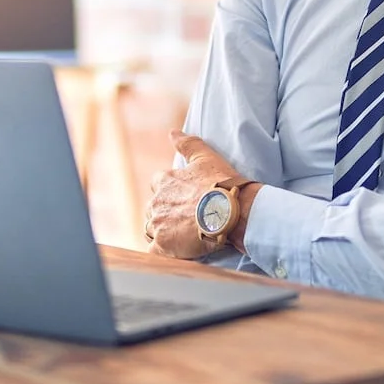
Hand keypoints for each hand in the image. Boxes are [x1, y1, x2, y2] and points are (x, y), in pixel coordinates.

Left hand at [144, 131, 244, 258]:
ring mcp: (158, 224)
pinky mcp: (163, 244)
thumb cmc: (222, 185)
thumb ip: (188, 144)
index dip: (171, 192)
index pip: (158, 185)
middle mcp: (157, 201)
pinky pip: (154, 251)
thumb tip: (172, 132)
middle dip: (165, 213)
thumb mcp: (206, 157)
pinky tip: (176, 251)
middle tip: (186, 219)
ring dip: (163, 231)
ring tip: (183, 236)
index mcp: (165, 181)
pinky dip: (162, 251)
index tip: (185, 199)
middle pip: (153, 208)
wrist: (231, 213)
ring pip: (152, 229)